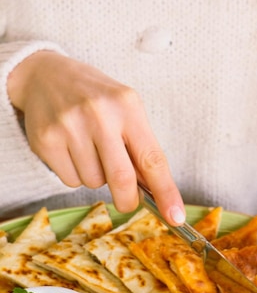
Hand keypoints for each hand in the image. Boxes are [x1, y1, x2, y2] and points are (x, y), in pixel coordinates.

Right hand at [6, 51, 185, 224]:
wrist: (45, 75)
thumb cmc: (95, 99)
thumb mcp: (125, 111)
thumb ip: (140, 148)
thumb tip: (155, 192)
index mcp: (127, 105)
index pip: (152, 159)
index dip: (166, 192)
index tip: (175, 217)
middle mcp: (99, 114)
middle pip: (122, 179)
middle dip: (128, 201)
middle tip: (128, 202)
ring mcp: (70, 126)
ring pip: (94, 182)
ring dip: (97, 178)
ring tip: (89, 150)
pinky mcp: (46, 140)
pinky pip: (70, 181)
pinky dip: (75, 175)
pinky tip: (71, 150)